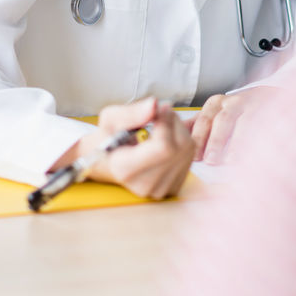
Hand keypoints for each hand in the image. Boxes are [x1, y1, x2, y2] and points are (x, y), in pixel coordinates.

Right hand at [80, 98, 194, 198]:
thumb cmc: (107, 140)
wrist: (106, 163)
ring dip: (178, 130)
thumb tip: (155, 105)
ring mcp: (161, 189)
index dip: (165, 122)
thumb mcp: (110, 119)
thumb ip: (132, 113)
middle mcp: (146, 185)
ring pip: (187, 150)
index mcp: (126, 170)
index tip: (157, 110)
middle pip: (179, 147)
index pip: (163, 147)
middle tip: (158, 114)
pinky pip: (189, 157)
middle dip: (173, 122)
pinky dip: (182, 141)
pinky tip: (166, 139)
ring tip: (160, 126)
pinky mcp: (173, 187)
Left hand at [188, 88, 275, 164]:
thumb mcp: (214, 113)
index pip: (204, 120)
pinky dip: (257, 142)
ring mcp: (252, 107)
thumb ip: (196, 124)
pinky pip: (262, 128)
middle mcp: (233, 102)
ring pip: (244, 124)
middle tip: (210, 161)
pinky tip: (254, 156)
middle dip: (216, 141)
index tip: (194, 156)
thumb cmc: (234, 111)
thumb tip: (175, 132)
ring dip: (236, 143)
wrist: (266, 97)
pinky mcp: (268, 113)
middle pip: (222, 121)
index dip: (199, 138)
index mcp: (216, 103)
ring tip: (230, 161)